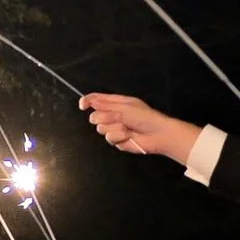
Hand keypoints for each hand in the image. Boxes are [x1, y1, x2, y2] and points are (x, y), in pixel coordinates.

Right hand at [78, 93, 201, 161]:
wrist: (157, 134)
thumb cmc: (144, 117)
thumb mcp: (125, 108)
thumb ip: (106, 106)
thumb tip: (90, 103)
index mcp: (116, 103)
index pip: (97, 99)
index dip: (88, 101)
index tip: (83, 105)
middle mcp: (113, 115)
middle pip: (95, 115)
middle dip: (104, 117)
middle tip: (117, 118)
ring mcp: (114, 128)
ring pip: (101, 128)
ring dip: (114, 128)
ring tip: (127, 128)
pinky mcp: (116, 140)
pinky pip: (109, 138)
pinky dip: (119, 136)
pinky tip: (128, 136)